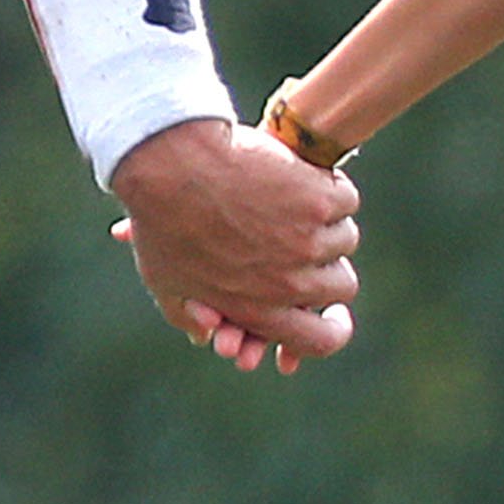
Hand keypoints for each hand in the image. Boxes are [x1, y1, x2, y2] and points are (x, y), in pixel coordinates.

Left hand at [108, 118, 358, 373]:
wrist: (170, 162)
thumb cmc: (159, 218)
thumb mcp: (164, 280)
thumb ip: (189, 316)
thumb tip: (206, 334)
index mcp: (259, 312)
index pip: (320, 341)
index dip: (334, 327)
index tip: (333, 310)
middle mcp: (291, 284)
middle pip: (341, 285)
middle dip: (327, 265)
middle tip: (311, 238)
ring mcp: (308, 242)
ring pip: (344, 237)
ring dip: (326, 220)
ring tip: (298, 198)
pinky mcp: (319, 201)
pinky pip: (345, 199)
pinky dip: (329, 185)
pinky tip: (306, 172)